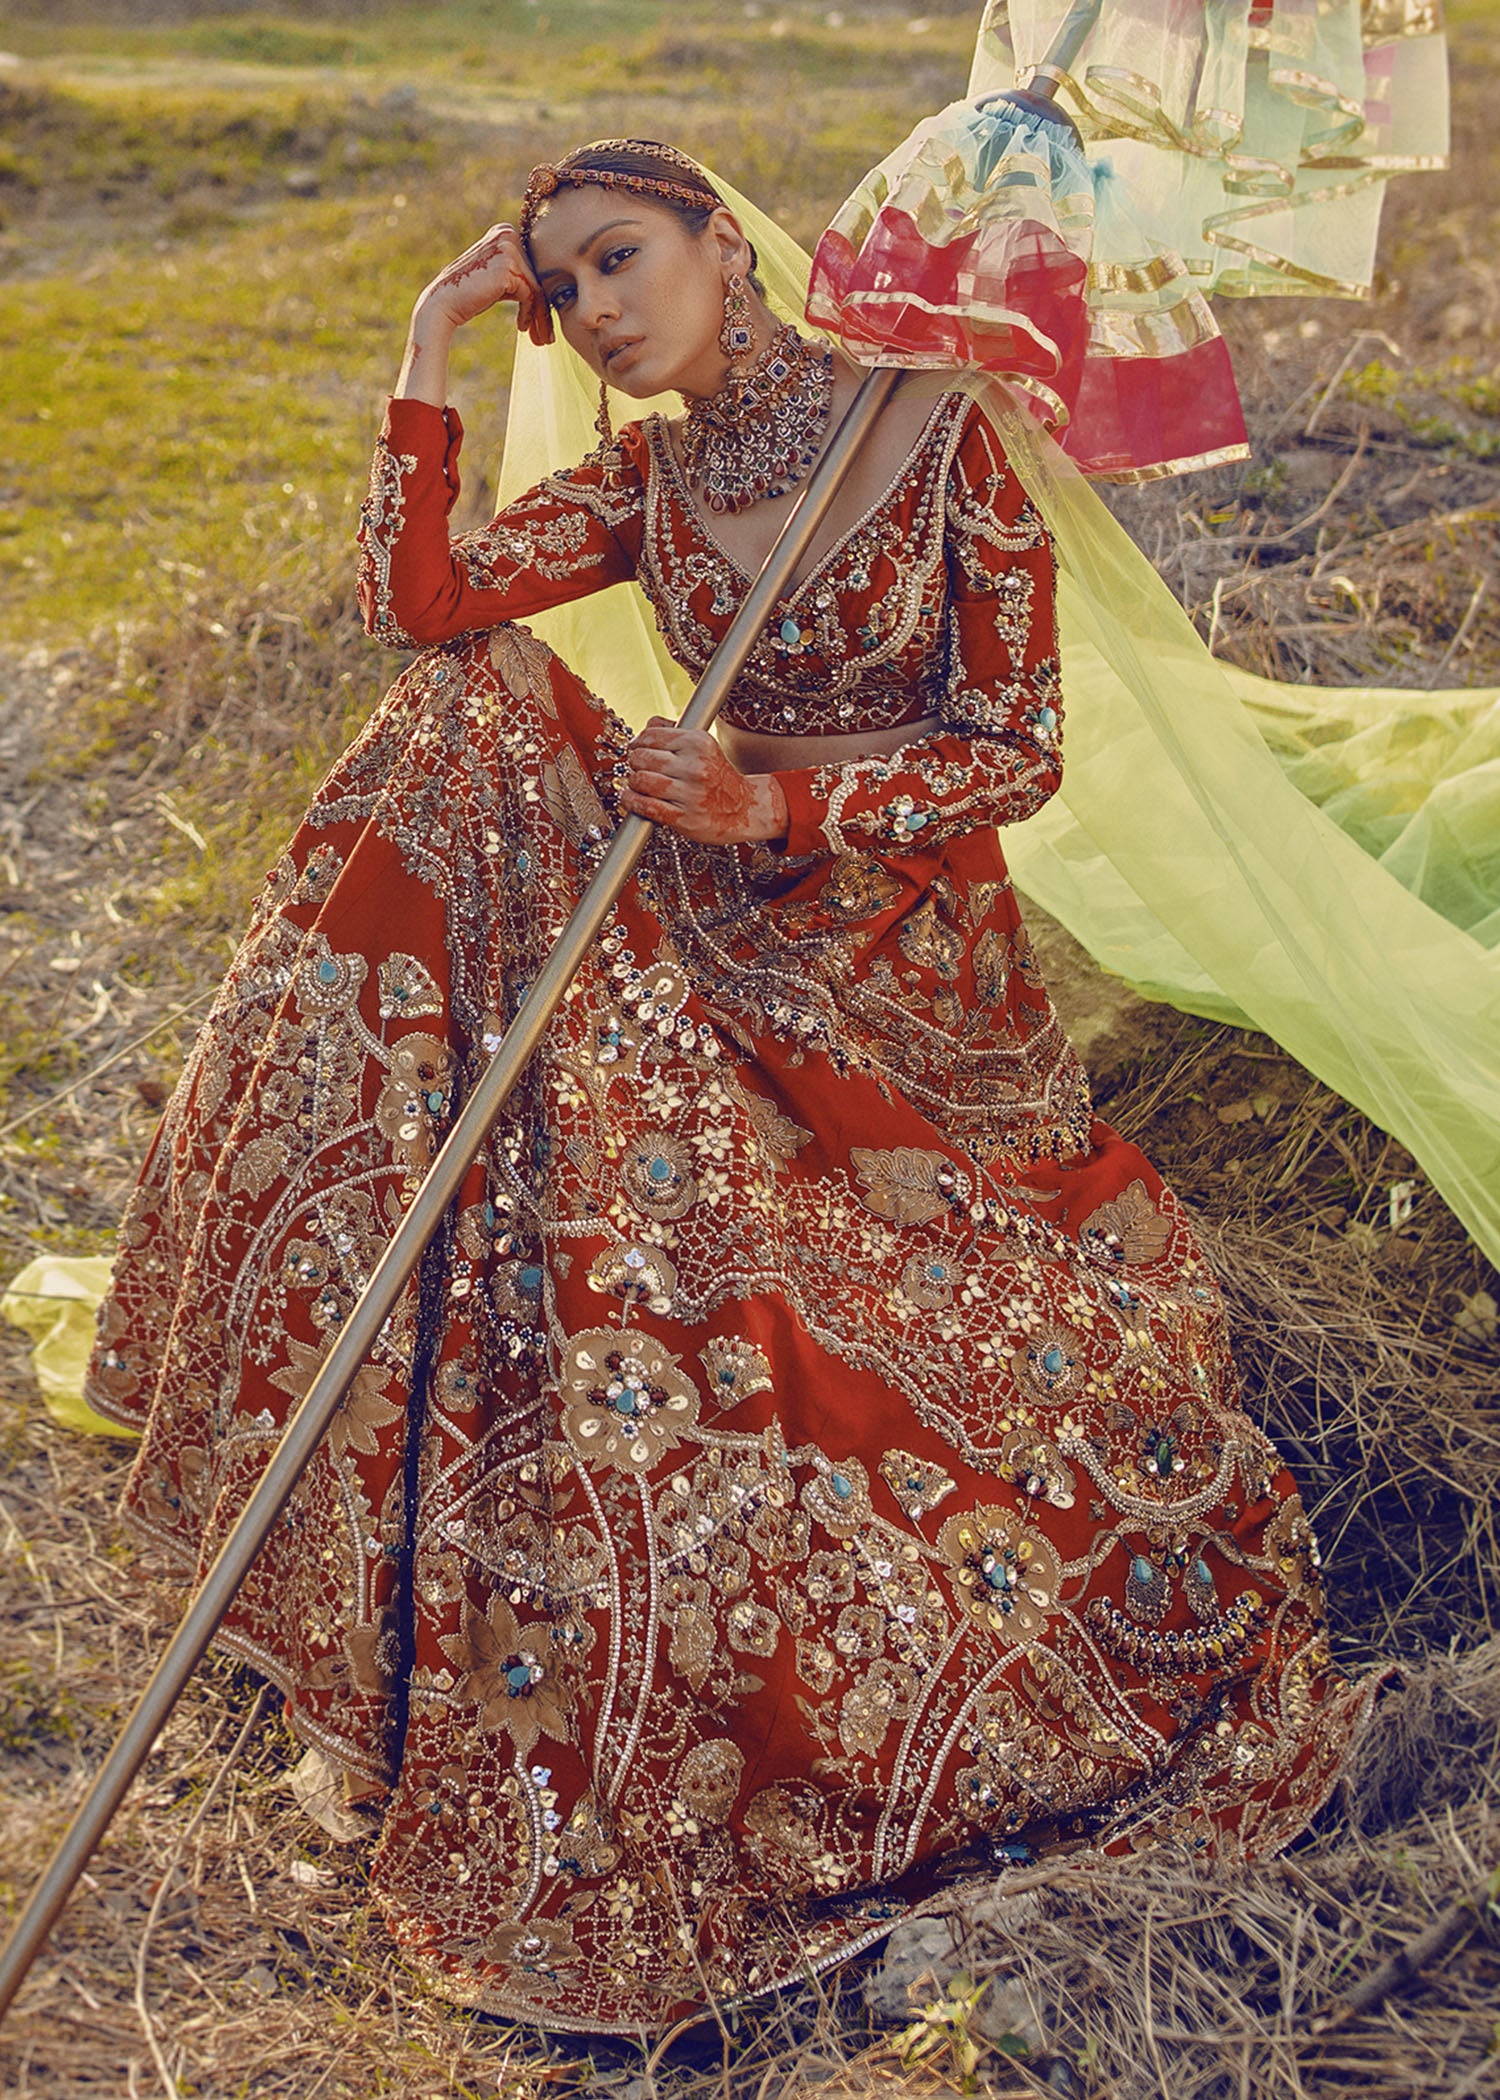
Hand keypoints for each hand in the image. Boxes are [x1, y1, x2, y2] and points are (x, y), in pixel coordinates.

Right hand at [415, 223, 552, 345]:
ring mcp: (508, 248)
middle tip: (545, 336)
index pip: (533, 266)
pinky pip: (530, 294)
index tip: (542, 321)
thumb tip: (547, 287)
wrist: (443, 303)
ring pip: (537, 287)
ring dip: (540, 316)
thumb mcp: (498, 277)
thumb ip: (518, 273)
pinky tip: (521, 327)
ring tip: (540, 339)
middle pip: (538, 276)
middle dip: (543, 309)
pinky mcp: (508, 266)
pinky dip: (528, 313)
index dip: (541, 295)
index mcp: (505, 232)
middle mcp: (507, 234)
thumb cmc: (470, 295)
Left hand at [622, 720, 788, 844]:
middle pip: (641, 757)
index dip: (638, 743)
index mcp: (698, 743)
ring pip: (640, 780)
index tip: (637, 750)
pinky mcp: (683, 817)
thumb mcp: (704, 747)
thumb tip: (648, 725)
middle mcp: (694, 766)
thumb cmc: (720, 778)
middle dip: (635, 763)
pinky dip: (632, 801)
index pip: (651, 736)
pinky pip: (645, 806)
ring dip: (633, 783)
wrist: (745, 810)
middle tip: (639, 768)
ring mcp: (689, 793)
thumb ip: (674, 732)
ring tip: (639, 785)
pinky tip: (632, 798)